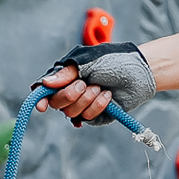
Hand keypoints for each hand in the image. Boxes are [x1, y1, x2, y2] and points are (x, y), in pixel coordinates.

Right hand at [38, 41, 154, 123]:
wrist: (138, 72)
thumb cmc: (112, 60)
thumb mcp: (87, 61)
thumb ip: (66, 73)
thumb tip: (44, 84)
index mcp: (65, 76)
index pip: (44, 90)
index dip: (40, 99)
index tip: (42, 106)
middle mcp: (70, 91)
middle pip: (56, 103)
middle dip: (70, 95)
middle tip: (85, 84)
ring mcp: (83, 104)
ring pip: (71, 112)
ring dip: (87, 99)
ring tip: (100, 88)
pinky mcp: (95, 115)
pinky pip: (87, 117)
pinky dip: (97, 106)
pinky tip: (107, 96)